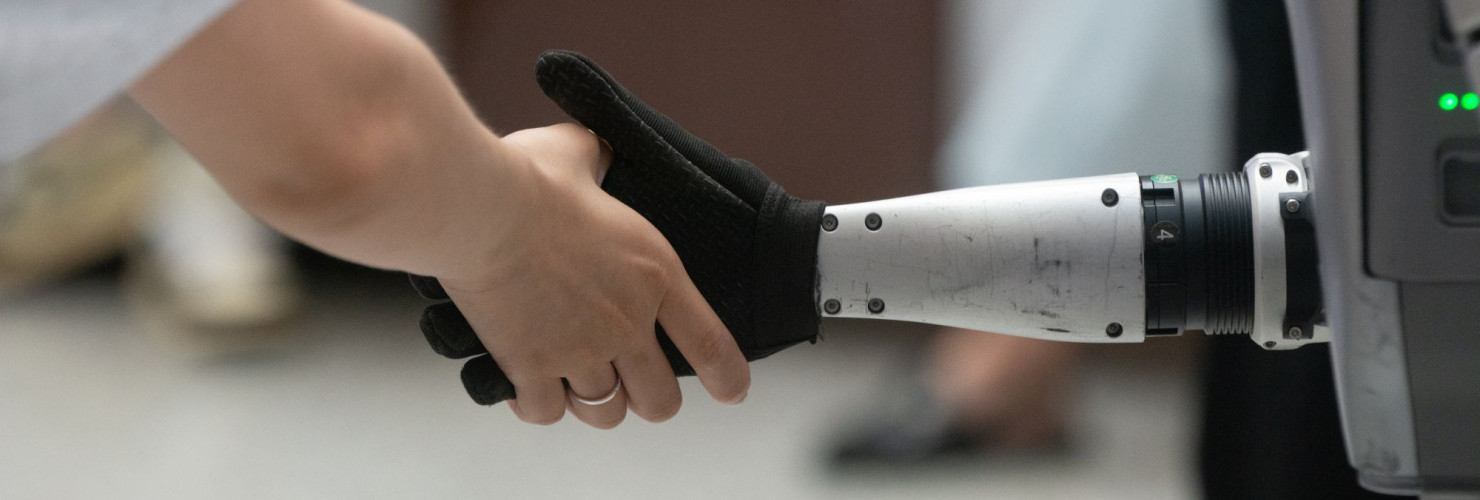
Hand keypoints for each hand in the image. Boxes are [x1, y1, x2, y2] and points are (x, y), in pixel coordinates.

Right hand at [415, 50, 826, 409]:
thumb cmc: (526, 176)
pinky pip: (545, 412)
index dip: (727, 377)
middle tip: (629, 381)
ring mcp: (579, 351)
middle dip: (648, 397)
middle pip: (659, 400)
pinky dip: (538, 405)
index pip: (711, 344)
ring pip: (605, 412)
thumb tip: (593, 148)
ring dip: (594, 401)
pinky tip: (527, 387)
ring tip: (577, 383)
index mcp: (655, 274)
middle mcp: (626, 323)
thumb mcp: (578, 153)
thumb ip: (597, 157)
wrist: (476, 206)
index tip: (732, 392)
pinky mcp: (529, 368)